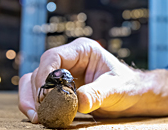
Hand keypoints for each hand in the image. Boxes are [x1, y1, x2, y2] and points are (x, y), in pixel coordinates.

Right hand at [18, 37, 167, 122]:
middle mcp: (69, 60)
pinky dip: (38, 106)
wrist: (135, 96)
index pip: (54, 56)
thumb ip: (99, 93)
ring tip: (38, 118)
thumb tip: (79, 101)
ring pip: (35, 83)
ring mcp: (63, 74)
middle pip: (40, 70)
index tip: (45, 94)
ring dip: (32, 100)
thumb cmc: (129, 86)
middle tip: (37, 112)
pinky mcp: (60, 89)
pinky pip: (41, 95)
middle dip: (35, 91)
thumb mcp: (116, 89)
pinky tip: (42, 118)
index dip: (45, 74)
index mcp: (82, 50)